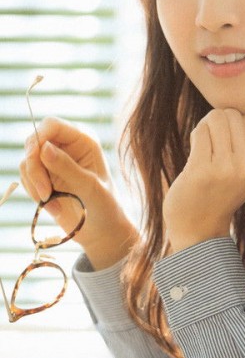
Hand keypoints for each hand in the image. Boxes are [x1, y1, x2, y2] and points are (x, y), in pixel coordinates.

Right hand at [20, 117, 137, 268]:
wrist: (102, 232)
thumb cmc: (105, 207)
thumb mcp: (89, 187)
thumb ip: (67, 167)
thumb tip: (43, 148)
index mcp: (83, 140)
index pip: (51, 124)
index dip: (39, 138)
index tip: (36, 160)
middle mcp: (66, 146)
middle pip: (33, 142)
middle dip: (34, 169)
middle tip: (46, 194)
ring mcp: (53, 162)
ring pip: (26, 162)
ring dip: (35, 186)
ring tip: (53, 205)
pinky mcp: (44, 178)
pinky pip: (26, 178)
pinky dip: (34, 194)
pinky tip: (52, 207)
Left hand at [163, 109, 244, 253]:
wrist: (198, 228)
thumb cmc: (221, 190)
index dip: (233, 124)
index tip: (227, 145)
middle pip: (232, 114)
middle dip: (218, 123)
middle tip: (213, 147)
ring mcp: (228, 170)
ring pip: (216, 118)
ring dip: (205, 129)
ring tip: (205, 151)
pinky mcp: (203, 170)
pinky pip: (200, 131)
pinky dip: (195, 137)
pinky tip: (195, 157)